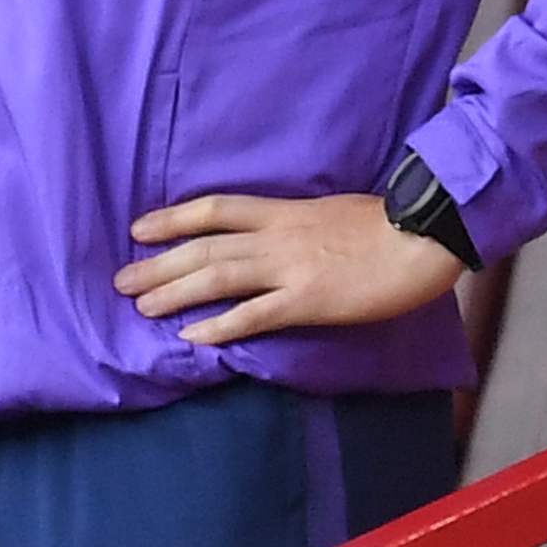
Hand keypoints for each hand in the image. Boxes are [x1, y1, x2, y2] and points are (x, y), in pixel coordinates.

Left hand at [119, 191, 467, 346]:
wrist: (425, 236)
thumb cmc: (387, 225)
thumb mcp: (331, 211)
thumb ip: (297, 224)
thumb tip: (273, 235)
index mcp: (284, 212)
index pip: (215, 209)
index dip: (173, 219)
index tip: (139, 229)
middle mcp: (277, 237)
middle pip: (204, 247)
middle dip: (159, 264)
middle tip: (121, 281)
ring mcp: (291, 269)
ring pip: (219, 277)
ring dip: (176, 292)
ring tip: (141, 307)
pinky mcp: (309, 301)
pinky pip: (255, 315)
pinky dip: (221, 325)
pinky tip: (193, 337)